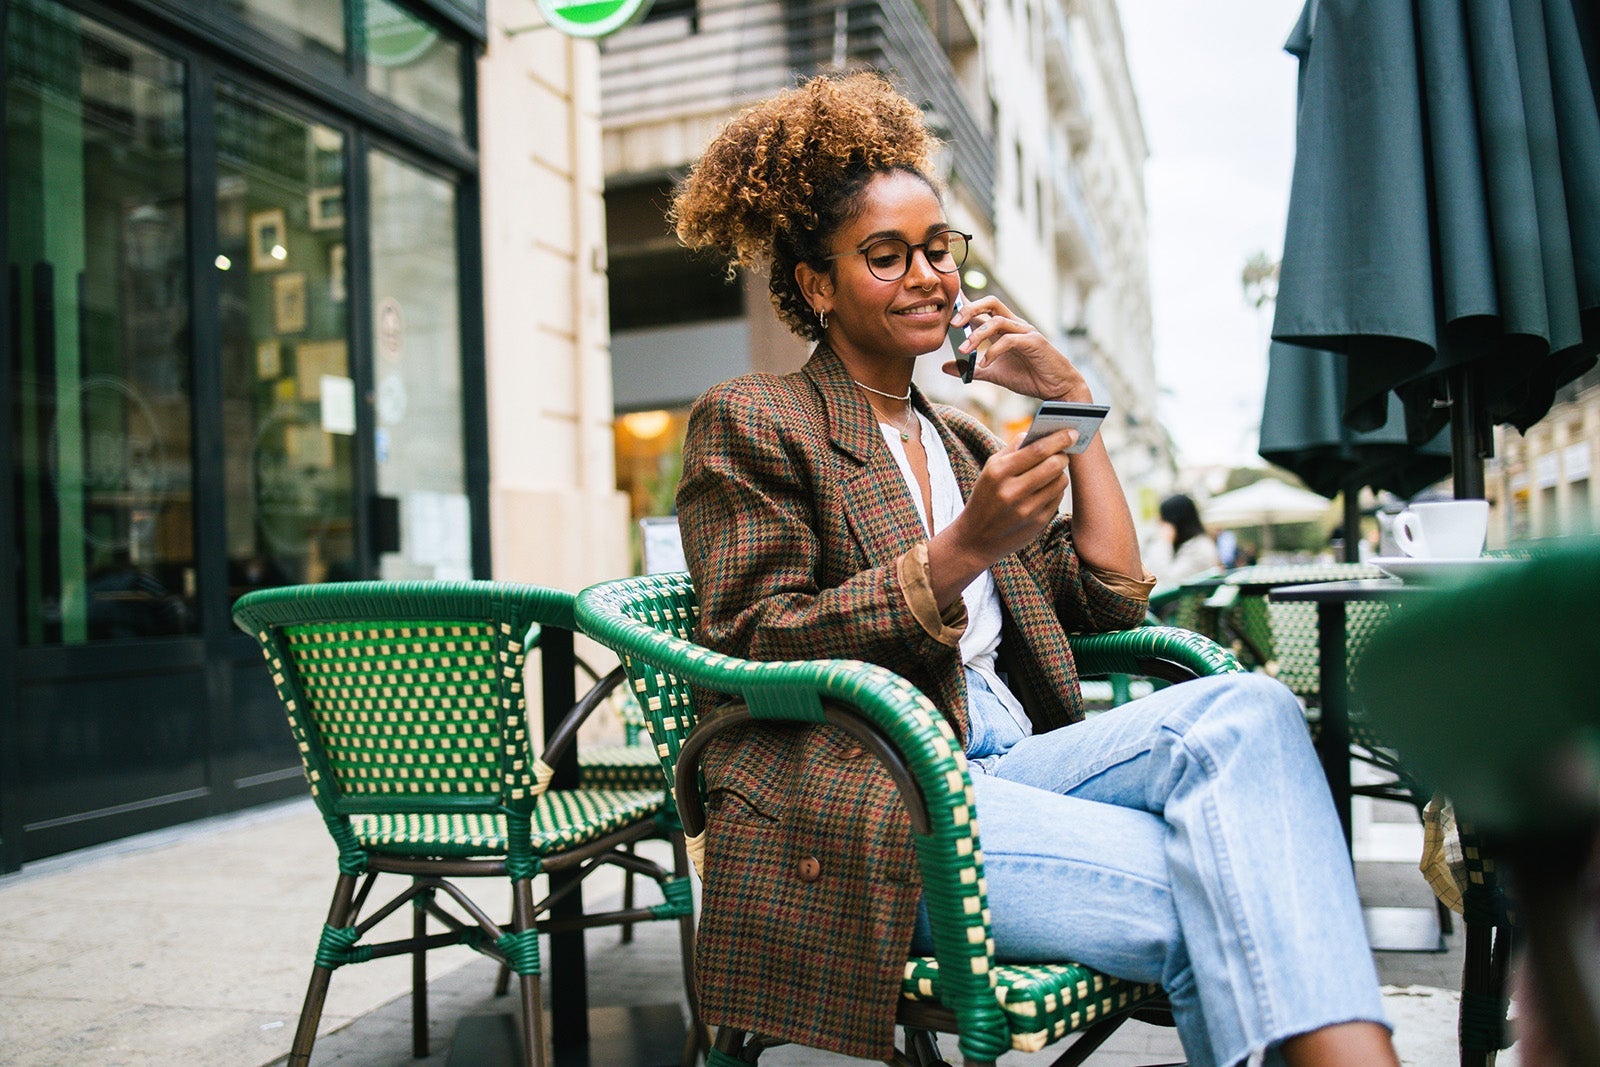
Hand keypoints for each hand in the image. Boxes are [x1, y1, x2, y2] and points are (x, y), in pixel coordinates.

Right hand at [941, 427, 1075, 566]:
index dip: (1058, 439)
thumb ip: (1013, 448)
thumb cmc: (986, 496)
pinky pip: (1058, 497)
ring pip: (1060, 481)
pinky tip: (1044, 490)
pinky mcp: (1038, 523)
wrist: (976, 538)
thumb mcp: (990, 469)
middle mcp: (1012, 491)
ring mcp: (1027, 509)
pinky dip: (1055, 489)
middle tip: (1061, 453)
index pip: (1037, 450)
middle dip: (1062, 455)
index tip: (1072, 432)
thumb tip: (1040, 432)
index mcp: (999, 472)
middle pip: (1054, 464)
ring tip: (1049, 473)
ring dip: (1059, 473)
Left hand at [942, 295, 1092, 402]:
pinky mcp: (1034, 342)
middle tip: (952, 324)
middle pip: (990, 303)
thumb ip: (971, 369)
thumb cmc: (1028, 376)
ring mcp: (1025, 331)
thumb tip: (945, 367)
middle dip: (969, 309)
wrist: (1057, 388)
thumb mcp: (993, 373)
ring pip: (998, 320)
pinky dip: (994, 351)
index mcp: (1005, 328)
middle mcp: (1014, 325)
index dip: (965, 304)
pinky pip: (1009, 340)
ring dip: (977, 335)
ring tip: (964, 350)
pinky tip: (986, 364)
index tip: (948, 306)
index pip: (983, 309)